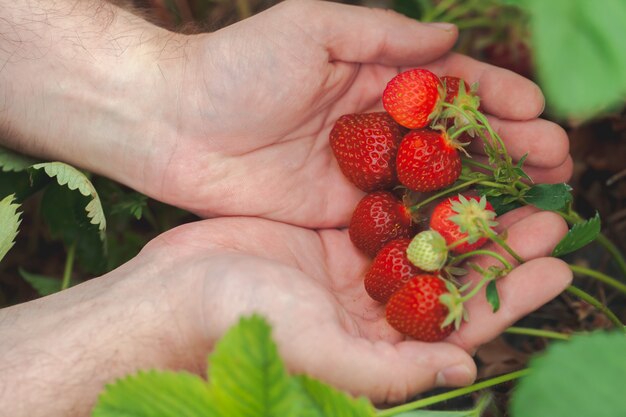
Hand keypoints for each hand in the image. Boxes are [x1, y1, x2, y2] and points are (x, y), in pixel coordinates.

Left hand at [137, 0, 571, 226]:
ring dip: (481, 191)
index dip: (492, 97)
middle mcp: (372, 128)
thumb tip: (448, 37)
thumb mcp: (312, 28)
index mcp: (369, 78)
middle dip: (502, 146)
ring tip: (533, 196)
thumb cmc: (237, 67)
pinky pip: (395, 219)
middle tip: (553, 159)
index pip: (445, 88)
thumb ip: (380, 35)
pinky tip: (471, 234)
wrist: (173, 125)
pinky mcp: (337, 214)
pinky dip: (434, 225)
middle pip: (449, 140)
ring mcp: (358, 175)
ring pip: (431, 183)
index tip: (535, 109)